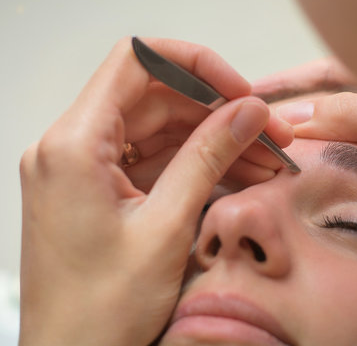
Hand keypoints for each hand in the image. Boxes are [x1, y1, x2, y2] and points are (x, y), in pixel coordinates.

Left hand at [19, 37, 291, 345]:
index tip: (239, 90)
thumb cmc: (102, 311)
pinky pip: (152, 160)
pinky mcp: (99, 190)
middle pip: (155, 99)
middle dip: (217, 112)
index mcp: (73, 146)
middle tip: (267, 132)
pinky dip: (193, 163)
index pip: (136, 63)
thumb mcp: (167, 227)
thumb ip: (208, 158)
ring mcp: (85, 169)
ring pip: (159, 130)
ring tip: (264, 157)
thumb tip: (248, 111)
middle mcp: (71, 148)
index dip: (195, 66)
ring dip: (212, 140)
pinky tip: (236, 172)